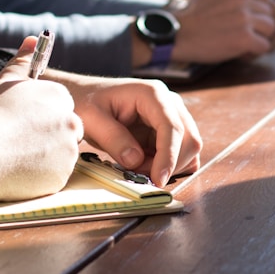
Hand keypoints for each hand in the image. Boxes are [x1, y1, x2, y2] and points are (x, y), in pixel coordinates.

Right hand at [0, 37, 82, 200]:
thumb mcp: (4, 82)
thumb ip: (23, 61)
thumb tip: (33, 39)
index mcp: (59, 97)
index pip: (61, 106)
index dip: (41, 116)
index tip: (23, 123)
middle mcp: (70, 121)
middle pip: (66, 129)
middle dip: (49, 135)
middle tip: (20, 141)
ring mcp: (69, 149)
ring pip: (62, 152)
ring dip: (46, 155)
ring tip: (16, 155)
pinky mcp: (62, 175)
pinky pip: (55, 175)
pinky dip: (42, 175)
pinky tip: (19, 170)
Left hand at [48, 73, 201, 186]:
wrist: (85, 96)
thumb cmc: (87, 102)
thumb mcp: (92, 119)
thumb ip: (114, 139)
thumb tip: (136, 160)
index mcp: (152, 94)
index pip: (172, 127)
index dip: (169, 156)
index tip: (158, 179)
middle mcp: (169, 102)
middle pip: (189, 138)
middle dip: (170, 164)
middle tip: (139, 175)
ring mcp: (172, 115)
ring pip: (188, 148)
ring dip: (168, 166)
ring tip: (137, 168)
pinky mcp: (168, 129)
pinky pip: (180, 152)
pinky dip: (169, 165)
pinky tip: (146, 166)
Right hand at [172, 0, 274, 63]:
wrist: (175, 35)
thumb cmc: (192, 19)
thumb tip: (259, 3)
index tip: (252, 10)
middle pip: (270, 10)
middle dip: (261, 23)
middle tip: (246, 34)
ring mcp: (244, 18)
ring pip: (271, 28)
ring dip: (261, 38)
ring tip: (243, 44)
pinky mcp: (244, 38)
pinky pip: (264, 46)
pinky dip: (254, 52)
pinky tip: (240, 53)